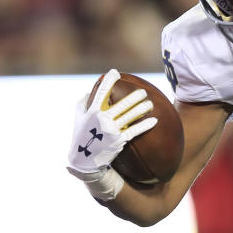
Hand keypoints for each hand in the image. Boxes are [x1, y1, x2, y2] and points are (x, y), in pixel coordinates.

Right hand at [66, 70, 157, 200]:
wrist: (84, 160)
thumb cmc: (81, 136)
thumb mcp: (78, 118)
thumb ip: (83, 103)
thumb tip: (90, 91)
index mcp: (92, 111)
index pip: (101, 92)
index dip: (108, 81)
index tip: (115, 72)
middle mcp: (102, 118)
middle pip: (121, 104)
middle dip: (134, 96)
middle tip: (143, 92)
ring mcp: (111, 129)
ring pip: (130, 116)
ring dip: (142, 109)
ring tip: (151, 103)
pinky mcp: (118, 140)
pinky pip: (134, 131)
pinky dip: (144, 125)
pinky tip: (154, 121)